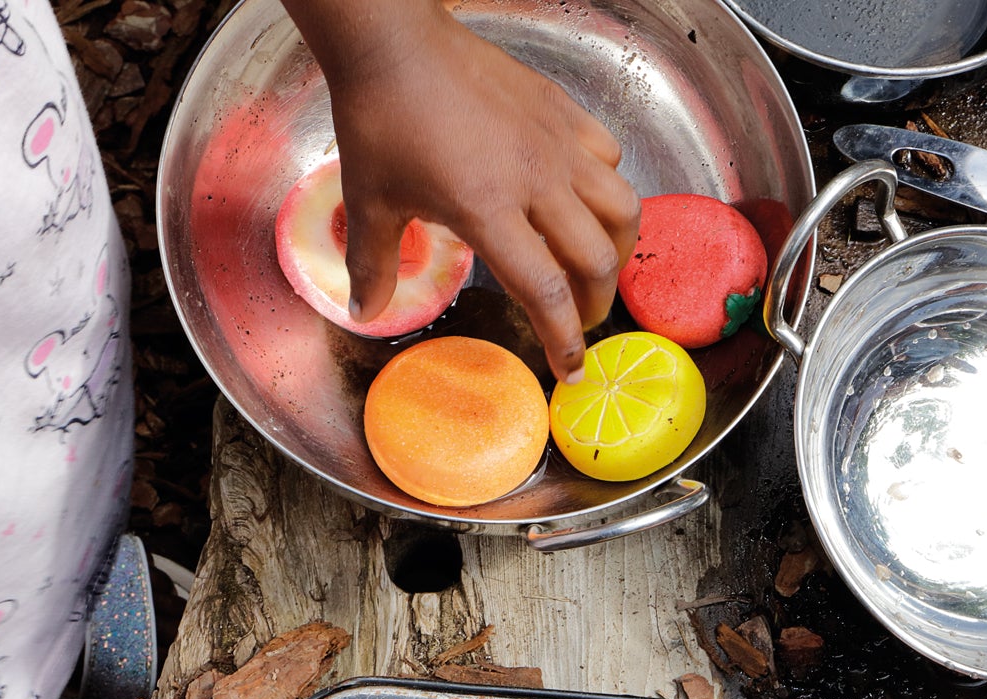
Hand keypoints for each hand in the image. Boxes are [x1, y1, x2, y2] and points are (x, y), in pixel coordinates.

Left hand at [283, 0, 639, 379]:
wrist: (395, 43)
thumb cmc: (382, 117)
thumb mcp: (371, 199)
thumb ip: (375, 264)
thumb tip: (365, 314)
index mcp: (489, 209)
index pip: (546, 291)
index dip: (564, 338)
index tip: (571, 367)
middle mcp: (536, 179)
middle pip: (597, 259)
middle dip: (595, 302)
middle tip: (580, 318)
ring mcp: (557, 142)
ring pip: (621, 208)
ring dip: (616, 247)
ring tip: (598, 262)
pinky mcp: (562, 110)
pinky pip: (607, 158)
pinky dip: (606, 187)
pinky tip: (583, 196)